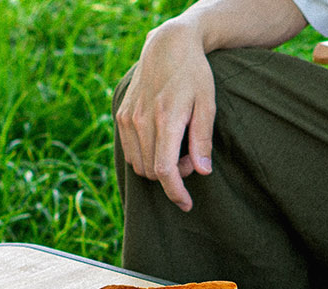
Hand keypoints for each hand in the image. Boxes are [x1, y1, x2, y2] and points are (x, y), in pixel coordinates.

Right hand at [115, 20, 217, 211]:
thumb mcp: (207, 104)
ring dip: (159, 168)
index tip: (187, 204)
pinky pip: (131, 152)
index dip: (176, 192)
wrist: (167, 45)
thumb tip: (202, 172)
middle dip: (174, 175)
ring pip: (139, 166)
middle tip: (193, 157)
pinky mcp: (120, 115)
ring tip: (180, 148)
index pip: (164, 170)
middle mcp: (140, 120)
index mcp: (165, 118)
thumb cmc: (194, 74)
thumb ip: (202, 139)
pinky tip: (163, 142)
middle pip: (153, 172)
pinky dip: (146, 157)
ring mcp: (127, 118)